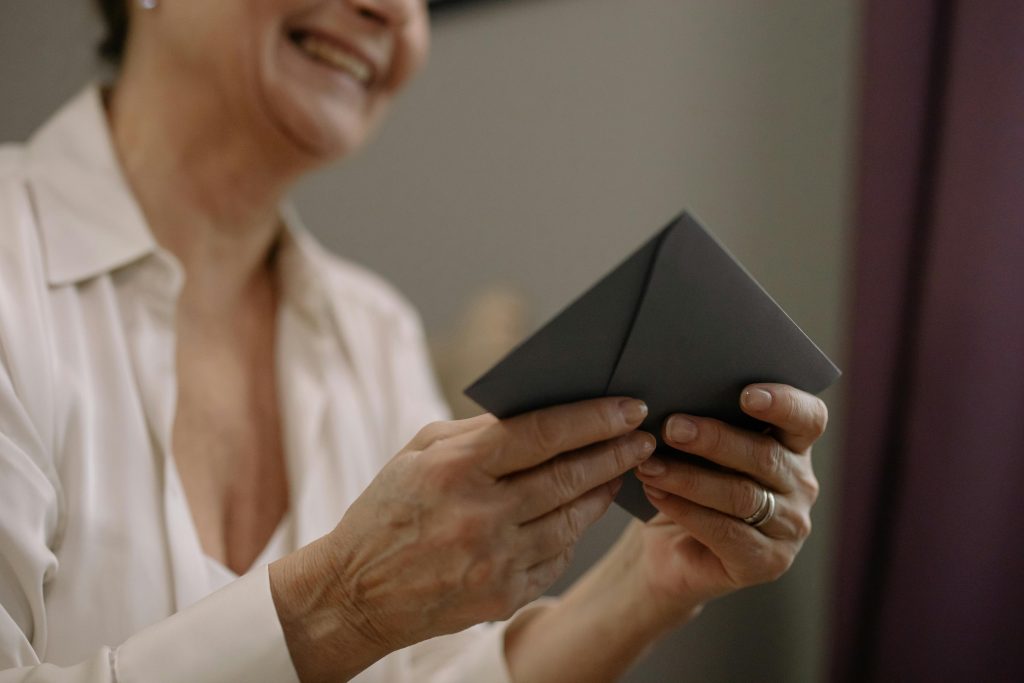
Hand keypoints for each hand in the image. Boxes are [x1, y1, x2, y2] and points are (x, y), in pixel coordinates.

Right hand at [270, 396, 653, 681]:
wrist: (355, 592)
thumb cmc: (387, 509)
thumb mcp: (418, 452)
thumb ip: (477, 431)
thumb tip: (541, 412)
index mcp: (455, 468)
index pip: (542, 433)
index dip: (593, 418)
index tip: (629, 406)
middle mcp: (479, 514)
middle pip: (568, 476)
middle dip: (615, 452)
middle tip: (644, 436)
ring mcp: (494, 560)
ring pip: (572, 519)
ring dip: (603, 490)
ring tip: (621, 469)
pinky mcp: (503, 595)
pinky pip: (557, 557)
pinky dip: (574, 531)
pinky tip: (582, 512)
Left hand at [631, 383, 825, 621]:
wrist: (665, 549)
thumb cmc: (684, 482)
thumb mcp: (695, 448)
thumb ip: (700, 420)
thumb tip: (674, 393)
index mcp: (792, 445)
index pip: (808, 418)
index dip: (784, 403)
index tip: (746, 394)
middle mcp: (801, 485)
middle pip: (766, 456)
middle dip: (715, 439)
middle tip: (671, 427)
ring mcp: (789, 528)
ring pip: (742, 496)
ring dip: (690, 477)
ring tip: (649, 464)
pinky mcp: (766, 563)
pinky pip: (726, 533)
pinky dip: (686, 510)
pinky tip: (656, 493)